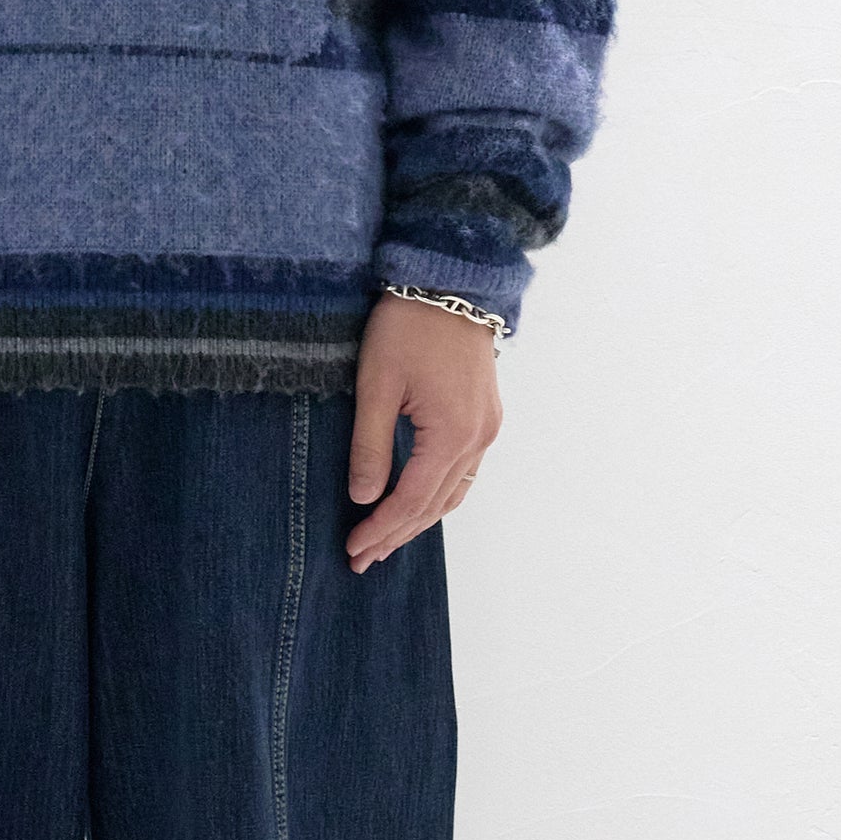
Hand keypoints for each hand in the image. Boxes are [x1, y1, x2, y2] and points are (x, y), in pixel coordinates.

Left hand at [344, 295, 502, 573]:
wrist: (452, 281)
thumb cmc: (408, 325)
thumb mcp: (376, 385)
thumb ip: (369, 446)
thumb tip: (364, 497)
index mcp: (451, 435)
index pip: (411, 501)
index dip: (381, 530)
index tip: (353, 549)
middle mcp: (478, 438)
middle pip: (435, 505)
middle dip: (397, 535)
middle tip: (362, 558)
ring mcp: (487, 427)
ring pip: (453, 492)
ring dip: (419, 519)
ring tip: (385, 540)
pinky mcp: (485, 415)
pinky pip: (464, 470)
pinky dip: (437, 494)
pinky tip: (416, 501)